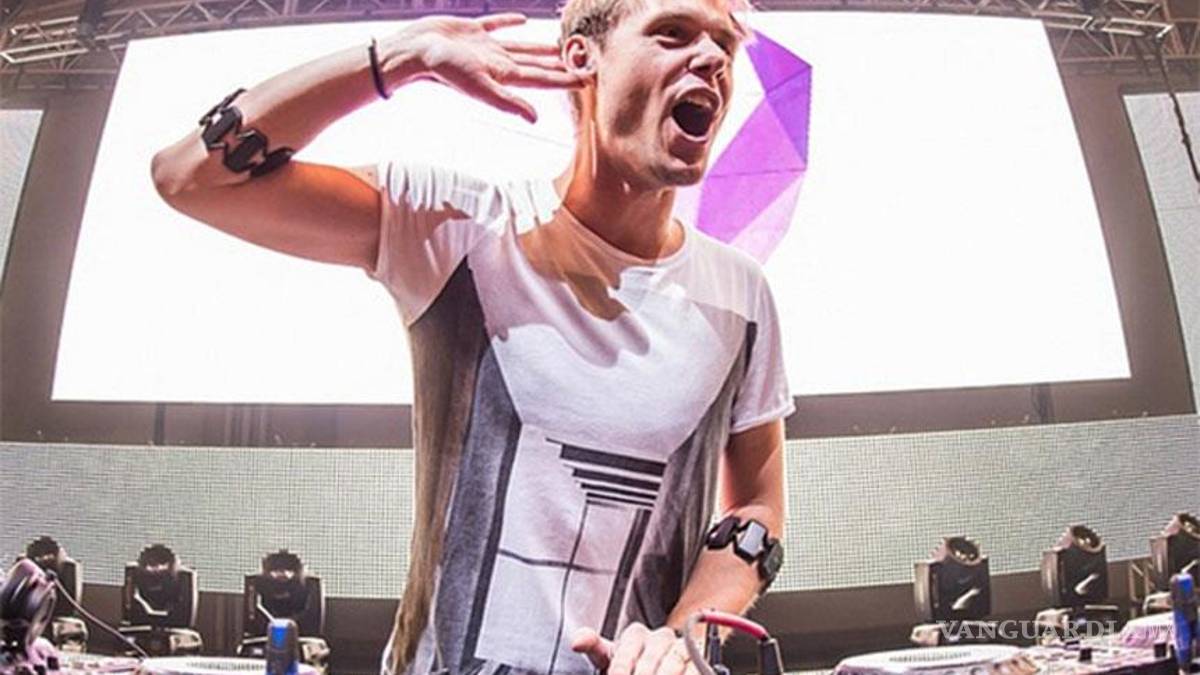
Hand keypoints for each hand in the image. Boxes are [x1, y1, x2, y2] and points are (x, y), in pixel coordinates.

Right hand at [389, 13, 583, 122]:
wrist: (414, 52)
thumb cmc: (445, 70)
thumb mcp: (479, 86)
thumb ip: (507, 101)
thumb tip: (535, 117)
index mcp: (503, 75)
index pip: (542, 78)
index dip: (565, 79)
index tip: (587, 79)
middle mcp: (498, 63)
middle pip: (537, 64)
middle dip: (559, 65)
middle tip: (582, 63)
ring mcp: (485, 47)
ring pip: (522, 46)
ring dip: (542, 48)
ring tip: (561, 47)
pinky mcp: (471, 30)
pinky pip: (497, 25)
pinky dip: (510, 23)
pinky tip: (522, 20)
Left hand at [572, 623, 699, 674]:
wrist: (661, 663)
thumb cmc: (630, 664)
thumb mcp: (609, 657)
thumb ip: (593, 645)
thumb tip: (576, 641)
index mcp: (634, 635)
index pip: (625, 651)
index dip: (620, 669)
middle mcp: (659, 637)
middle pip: (650, 660)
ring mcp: (681, 647)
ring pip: (673, 663)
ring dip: (664, 674)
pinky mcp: (699, 658)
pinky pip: (693, 668)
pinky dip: (686, 674)